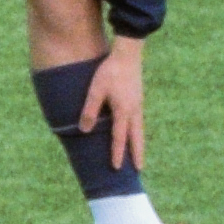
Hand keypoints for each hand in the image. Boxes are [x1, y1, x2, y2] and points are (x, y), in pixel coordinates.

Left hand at [79, 37, 147, 173]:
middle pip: (136, 137)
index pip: (119, 138)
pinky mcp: (138, 98)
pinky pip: (138, 120)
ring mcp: (138, 104)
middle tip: (139, 169)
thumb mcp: (95, 91)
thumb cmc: (110, 72)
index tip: (116, 168)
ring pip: (139, 129)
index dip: (117, 153)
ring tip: (138, 154)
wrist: (128, 54)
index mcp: (123, 111)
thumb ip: (90, 110)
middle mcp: (134, 111)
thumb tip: (83, 130)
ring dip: (139, 143)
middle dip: (137, 154)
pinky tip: (133, 131)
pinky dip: (137, 131)